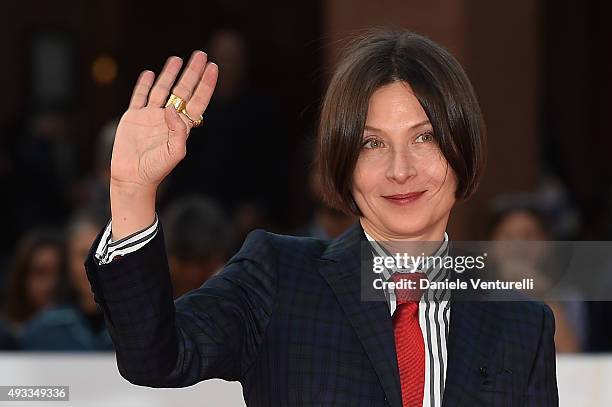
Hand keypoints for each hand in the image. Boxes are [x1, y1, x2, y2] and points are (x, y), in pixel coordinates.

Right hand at [110, 51, 217, 193]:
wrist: (132, 177)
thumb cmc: (156, 170)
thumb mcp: (175, 153)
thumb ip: (179, 132)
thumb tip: (172, 109)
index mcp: (182, 126)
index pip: (197, 100)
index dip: (206, 84)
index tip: (213, 68)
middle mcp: (168, 118)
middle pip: (183, 90)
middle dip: (193, 72)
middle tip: (201, 54)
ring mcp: (150, 116)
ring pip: (162, 90)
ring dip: (170, 74)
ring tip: (177, 59)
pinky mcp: (133, 118)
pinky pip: (140, 97)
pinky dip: (144, 85)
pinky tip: (150, 73)